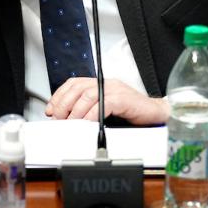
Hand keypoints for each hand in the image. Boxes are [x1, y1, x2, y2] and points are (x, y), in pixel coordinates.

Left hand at [45, 78, 170, 125]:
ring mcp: (115, 89)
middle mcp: (106, 83)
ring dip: (75, 112)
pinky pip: (102, 105)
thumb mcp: (106, 111)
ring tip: (71, 125)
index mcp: (100, 83)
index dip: (59, 96)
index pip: (74, 83)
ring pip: (87, 95)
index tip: (51, 110)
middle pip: (77, 88)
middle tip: (59, 120)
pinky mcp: (123, 99)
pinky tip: (87, 124)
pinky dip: (91, 116)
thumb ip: (89, 111)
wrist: (156, 114)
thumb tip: (68, 120)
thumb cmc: (132, 114)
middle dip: (63, 104)